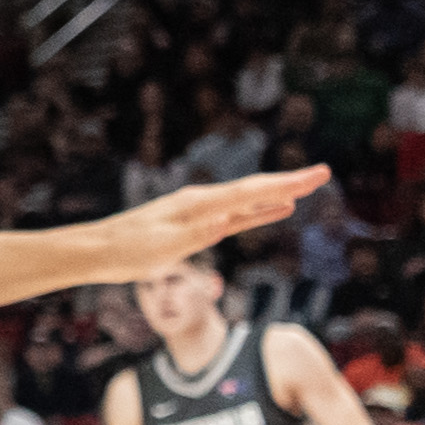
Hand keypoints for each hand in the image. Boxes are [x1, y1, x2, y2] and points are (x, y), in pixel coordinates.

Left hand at [83, 167, 334, 276]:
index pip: (251, 191)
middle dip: (291, 181)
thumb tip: (224, 223)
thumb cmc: (128, 251)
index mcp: (199, 204)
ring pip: (250, 199)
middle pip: (255, 189)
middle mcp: (203, 201)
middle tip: (324, 173)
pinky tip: (277, 208)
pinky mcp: (198, 223)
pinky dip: (261, 210)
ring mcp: (202, 211)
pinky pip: (239, 214)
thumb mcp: (161, 247)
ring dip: (279, 192)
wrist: (100, 250)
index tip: (317, 175)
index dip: (287, 183)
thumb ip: (194, 235)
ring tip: (307, 186)